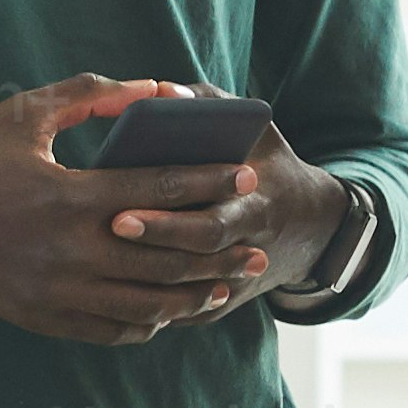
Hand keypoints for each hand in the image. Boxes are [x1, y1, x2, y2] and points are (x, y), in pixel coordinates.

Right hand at [0, 75, 255, 345]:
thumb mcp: (21, 115)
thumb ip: (88, 96)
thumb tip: (151, 87)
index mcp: (70, 195)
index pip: (161, 190)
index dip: (210, 182)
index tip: (246, 175)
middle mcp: (71, 249)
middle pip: (167, 255)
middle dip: (219, 250)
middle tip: (256, 243)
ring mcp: (58, 290)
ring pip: (148, 302)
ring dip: (194, 295)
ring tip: (228, 285)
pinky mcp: (43, 317)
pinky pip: (112, 329)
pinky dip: (149, 323)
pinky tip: (170, 311)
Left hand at [87, 117, 351, 327]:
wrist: (312, 226)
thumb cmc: (267, 162)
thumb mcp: (255, 128)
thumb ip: (210, 105)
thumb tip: (162, 92)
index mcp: (255, 207)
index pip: (207, 223)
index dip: (164, 221)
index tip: (117, 211)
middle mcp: (249, 250)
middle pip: (191, 261)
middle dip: (149, 249)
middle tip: (104, 234)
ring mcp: (237, 283)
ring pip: (186, 297)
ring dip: (143, 286)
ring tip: (95, 272)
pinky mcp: (225, 305)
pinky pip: (186, 315)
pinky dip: (153, 312)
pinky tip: (112, 298)